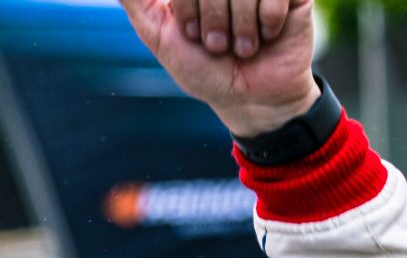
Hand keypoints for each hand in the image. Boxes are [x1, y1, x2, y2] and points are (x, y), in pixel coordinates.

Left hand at [119, 0, 321, 136]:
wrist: (252, 97)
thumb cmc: (204, 69)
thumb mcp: (160, 37)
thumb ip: (138, 3)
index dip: (186, 9)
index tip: (191, 35)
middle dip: (212, 19)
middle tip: (218, 46)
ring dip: (241, 26)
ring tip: (243, 48)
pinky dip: (267, 21)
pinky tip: (268, 35)